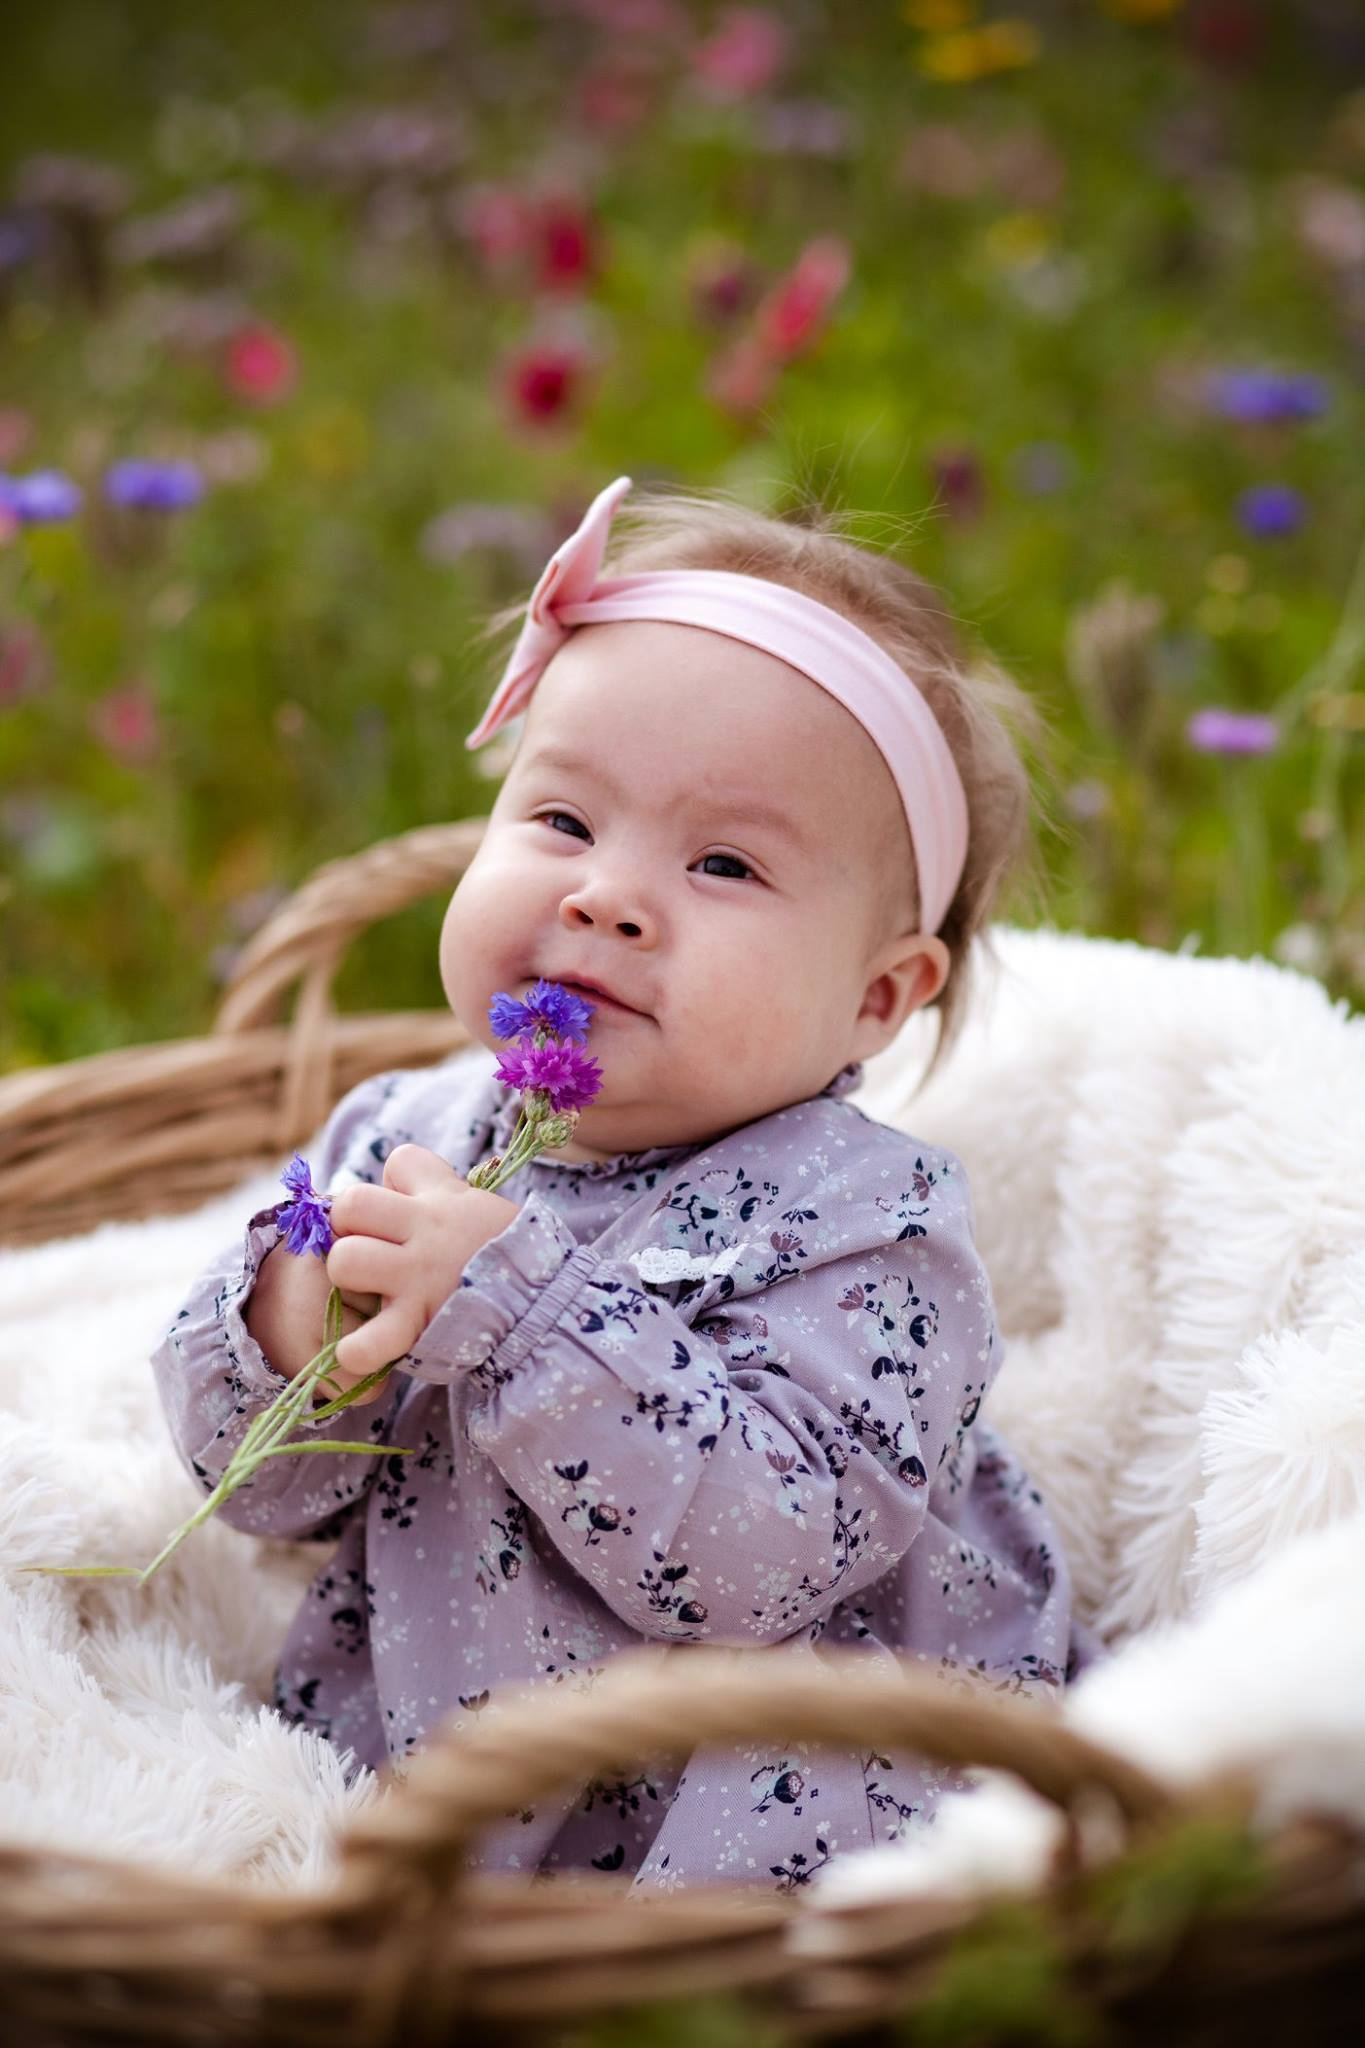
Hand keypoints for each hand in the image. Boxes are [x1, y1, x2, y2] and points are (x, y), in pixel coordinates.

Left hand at [322, 1144, 519, 1399]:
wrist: (546, 1308)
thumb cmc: (510, 1257)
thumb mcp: (480, 1207)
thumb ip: (438, 1188)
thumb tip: (395, 1178)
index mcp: (443, 1201)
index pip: (399, 1162)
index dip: (390, 1187)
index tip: (393, 1215)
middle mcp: (426, 1233)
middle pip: (351, 1205)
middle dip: (347, 1228)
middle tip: (365, 1253)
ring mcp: (419, 1279)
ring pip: (346, 1260)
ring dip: (345, 1281)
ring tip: (365, 1294)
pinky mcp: (417, 1326)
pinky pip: (368, 1339)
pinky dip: (355, 1349)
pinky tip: (353, 1351)